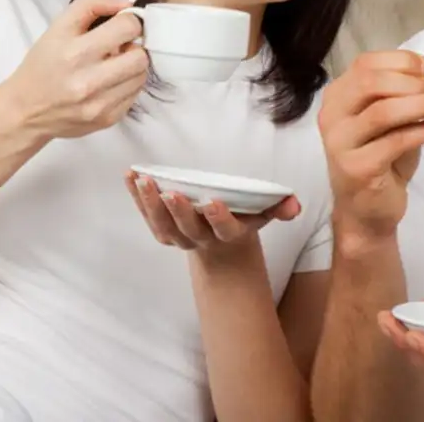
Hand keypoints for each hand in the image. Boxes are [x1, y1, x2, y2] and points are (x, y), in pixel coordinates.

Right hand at [0, 0, 149, 140]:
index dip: (127, 21)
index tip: (118, 26)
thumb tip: (130, 0)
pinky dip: (127, 85)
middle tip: (118, 48)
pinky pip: (136, 94)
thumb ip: (92, 2)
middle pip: (140, 55)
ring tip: (113, 65)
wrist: (26, 111)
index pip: (128, 27)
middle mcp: (88, 81)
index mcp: (75, 52)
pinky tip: (109, 82)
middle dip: (133, 47)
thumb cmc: (44, 64)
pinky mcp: (108, 119)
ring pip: (142, 75)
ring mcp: (99, 104)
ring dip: (133, 66)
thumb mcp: (59, 26)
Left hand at [125, 171, 300, 260]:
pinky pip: (147, 217)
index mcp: (229, 234)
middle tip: (169, 191)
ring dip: (150, 205)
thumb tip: (294, 204)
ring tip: (142, 180)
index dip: (219, 217)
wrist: (222, 247)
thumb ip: (279, 208)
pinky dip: (137, 199)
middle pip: (188, 229)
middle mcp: (202, 239)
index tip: (213, 201)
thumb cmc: (244, 219)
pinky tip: (129, 176)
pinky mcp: (163, 231)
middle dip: (178, 211)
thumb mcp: (264, 214)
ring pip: (163, 226)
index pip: (224, 229)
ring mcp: (180, 238)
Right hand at [317, 50, 423, 245]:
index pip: (367, 63)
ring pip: (384, 111)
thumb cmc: (380, 160)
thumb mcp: (389, 121)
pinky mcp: (358, 167)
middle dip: (413, 82)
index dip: (403, 62)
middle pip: (371, 82)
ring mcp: (341, 142)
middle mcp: (332, 115)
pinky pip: (398, 140)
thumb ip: (401, 96)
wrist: (366, 211)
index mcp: (338, 96)